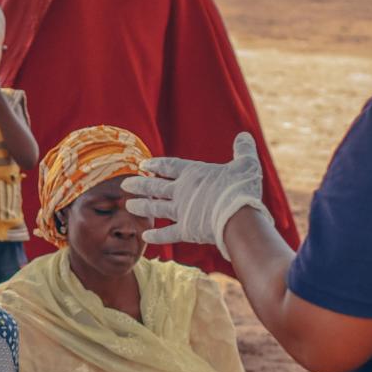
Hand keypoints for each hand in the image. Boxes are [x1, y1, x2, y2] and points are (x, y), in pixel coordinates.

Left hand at [122, 132, 268, 261]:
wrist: (240, 217)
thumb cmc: (242, 189)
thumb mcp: (246, 164)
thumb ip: (243, 150)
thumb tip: (245, 135)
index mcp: (194, 173)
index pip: (169, 165)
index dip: (156, 164)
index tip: (143, 164)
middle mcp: (182, 191)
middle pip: (156, 186)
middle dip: (140, 184)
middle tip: (125, 184)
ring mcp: (182, 211)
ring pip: (155, 207)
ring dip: (141, 206)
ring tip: (128, 205)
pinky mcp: (186, 230)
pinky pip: (167, 233)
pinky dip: (156, 235)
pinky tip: (146, 236)